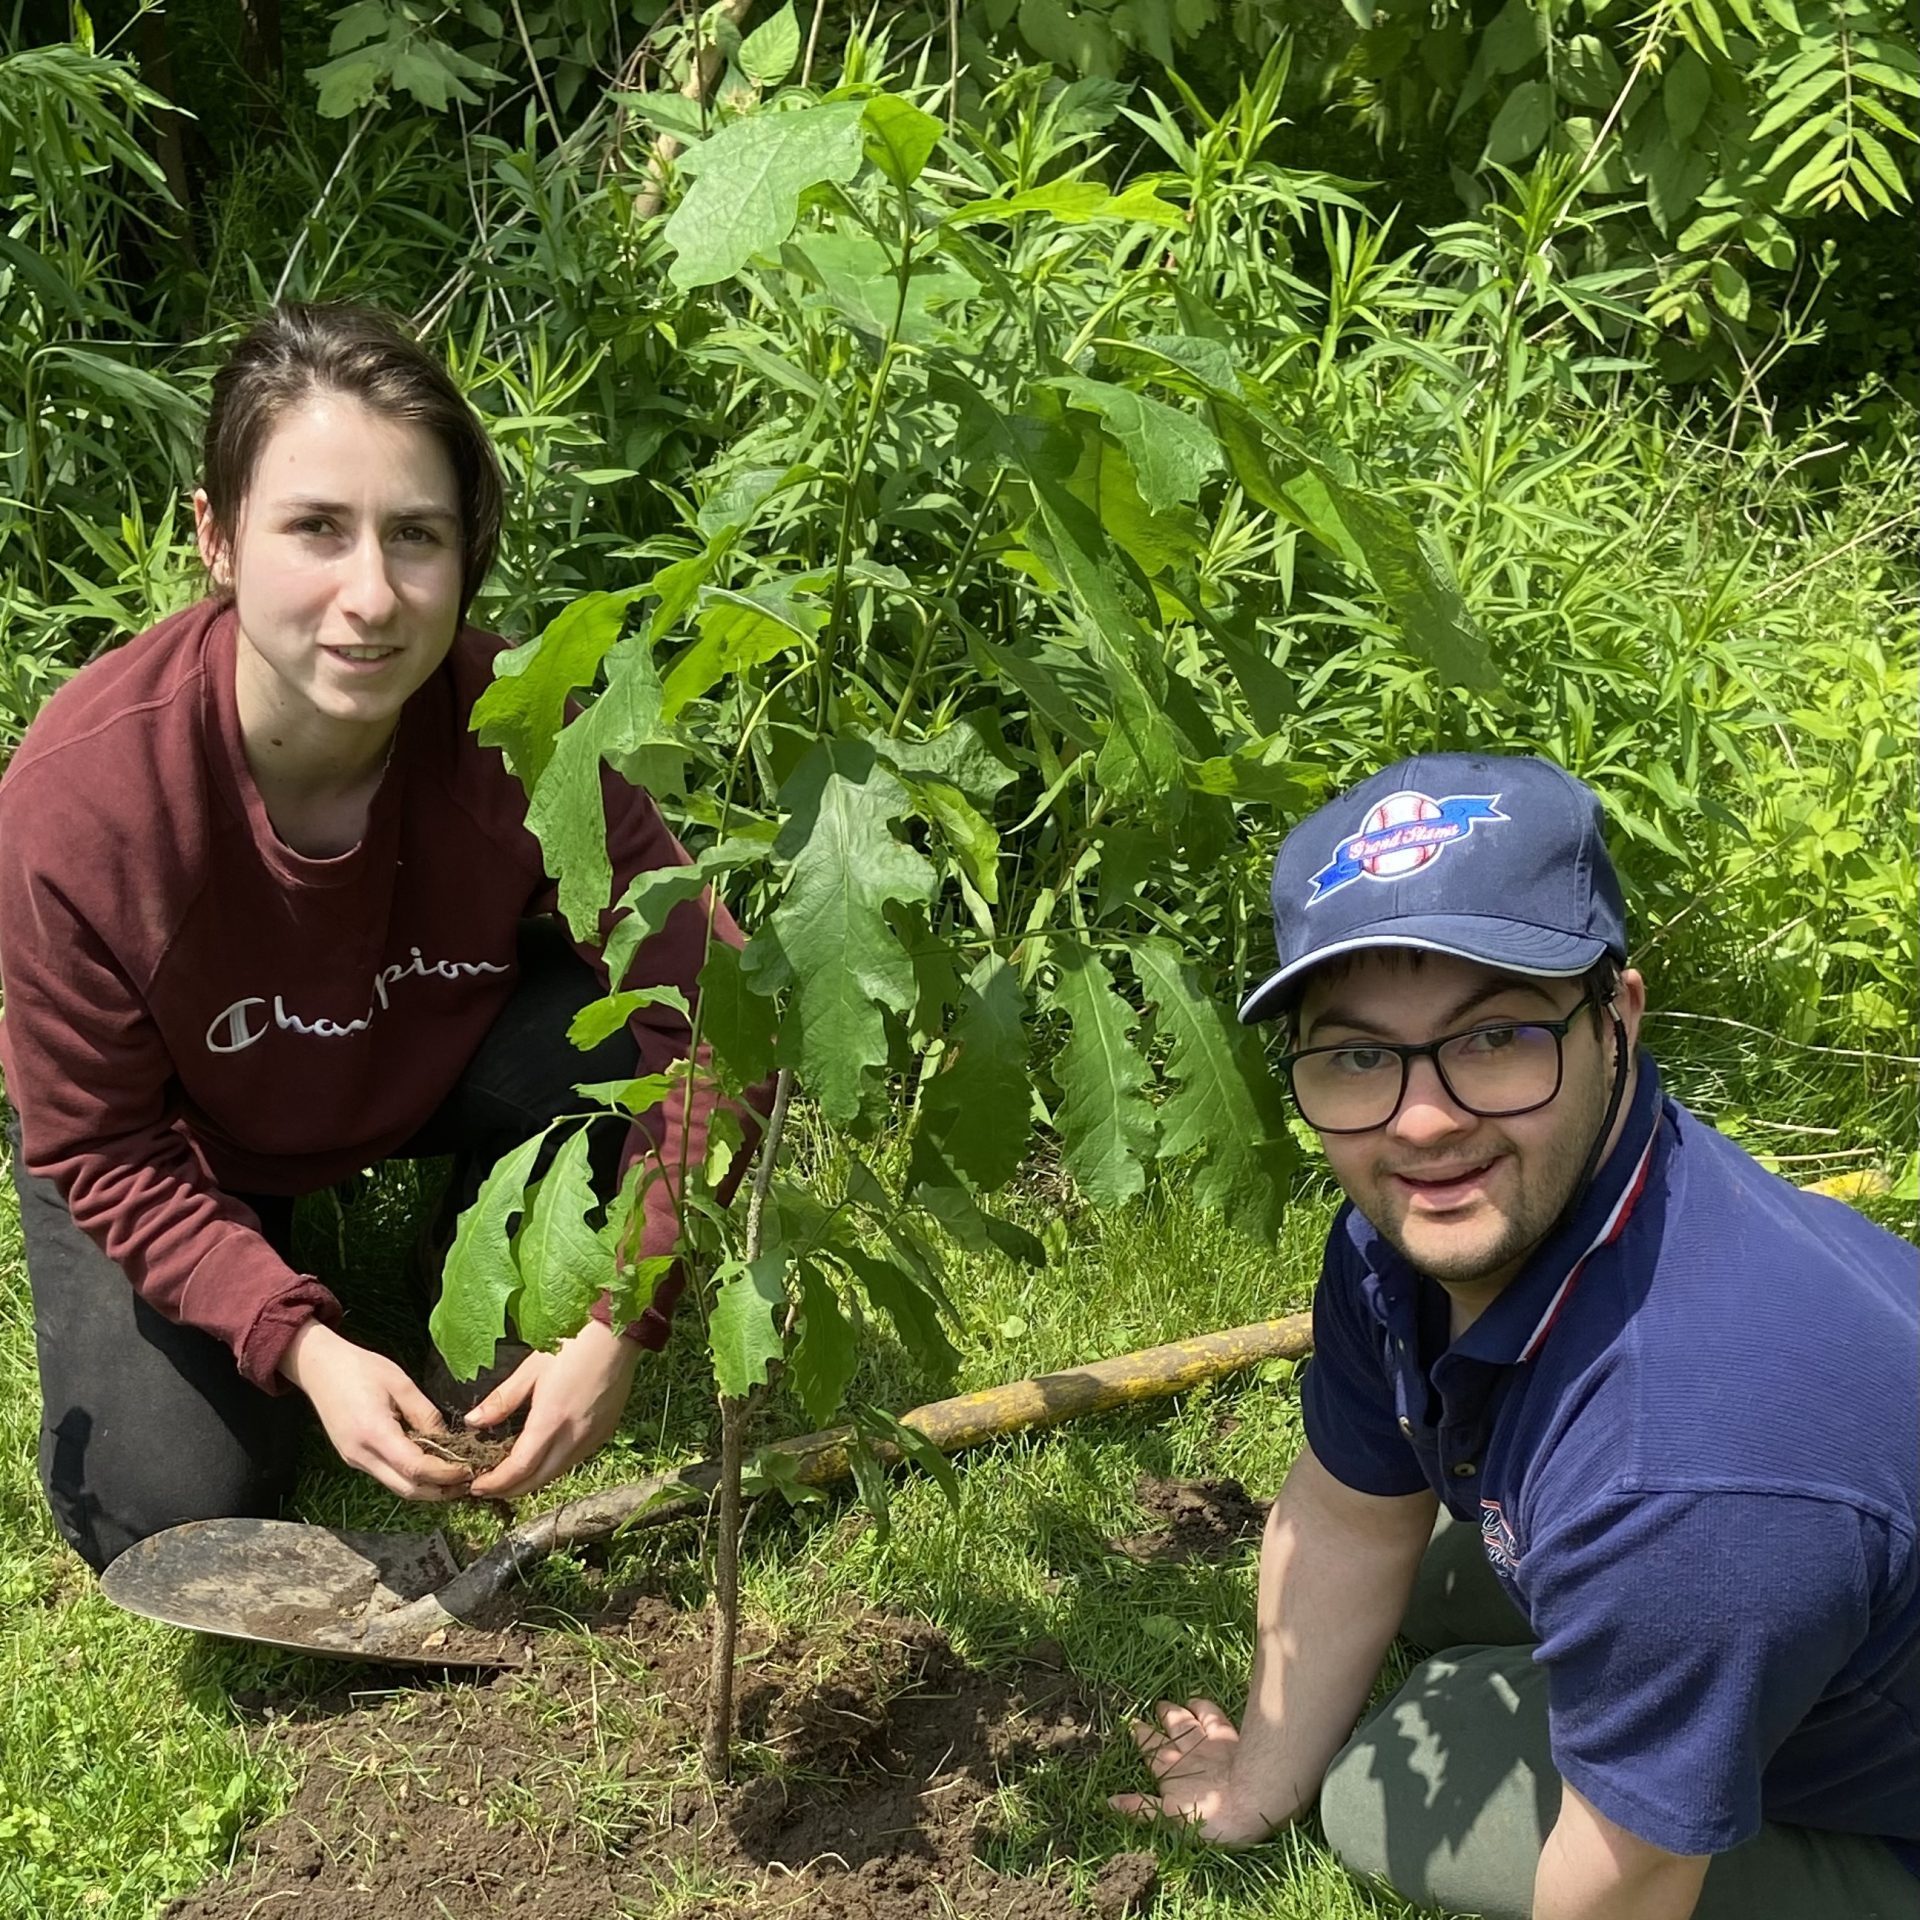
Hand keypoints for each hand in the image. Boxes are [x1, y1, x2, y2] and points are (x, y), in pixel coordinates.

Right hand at [280, 1322, 473, 1501]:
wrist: (319, 1368)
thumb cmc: (360, 1368)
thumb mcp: (401, 1383)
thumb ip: (425, 1414)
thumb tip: (448, 1440)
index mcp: (374, 1433)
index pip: (415, 1468)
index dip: (446, 1473)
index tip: (469, 1469)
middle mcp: (361, 1455)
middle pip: (407, 1489)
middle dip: (440, 1490)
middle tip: (468, 1481)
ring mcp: (355, 1460)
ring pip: (397, 1486)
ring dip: (427, 1487)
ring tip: (455, 1476)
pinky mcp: (353, 1457)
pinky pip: (387, 1475)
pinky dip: (411, 1476)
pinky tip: (430, 1466)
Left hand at [463, 1317, 641, 1498]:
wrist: (617, 1334)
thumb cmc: (571, 1344)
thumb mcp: (530, 1368)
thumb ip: (502, 1400)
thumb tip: (473, 1422)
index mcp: (552, 1420)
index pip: (520, 1468)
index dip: (496, 1483)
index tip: (476, 1487)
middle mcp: (574, 1437)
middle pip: (538, 1480)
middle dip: (509, 1490)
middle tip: (487, 1487)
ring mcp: (593, 1438)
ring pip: (556, 1473)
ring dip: (531, 1480)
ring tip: (509, 1476)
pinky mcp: (604, 1433)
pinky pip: (573, 1460)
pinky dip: (551, 1467)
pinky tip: (541, 1457)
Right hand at [1109, 1699, 1275, 1847]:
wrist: (1251, 1800)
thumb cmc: (1212, 1818)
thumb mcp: (1171, 1818)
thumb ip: (1140, 1808)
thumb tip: (1107, 1802)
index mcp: (1169, 1771)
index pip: (1150, 1749)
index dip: (1141, 1736)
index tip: (1133, 1724)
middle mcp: (1186, 1751)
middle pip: (1169, 1729)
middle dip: (1161, 1718)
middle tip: (1156, 1706)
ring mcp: (1207, 1742)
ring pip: (1187, 1720)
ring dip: (1179, 1710)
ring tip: (1174, 1703)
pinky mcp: (1227, 1738)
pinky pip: (1212, 1716)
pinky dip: (1204, 1706)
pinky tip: (1201, 1701)